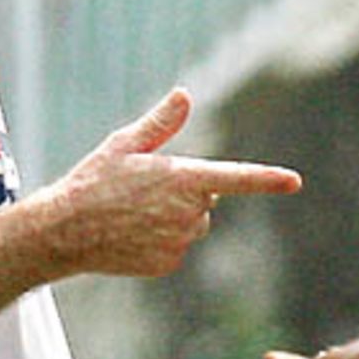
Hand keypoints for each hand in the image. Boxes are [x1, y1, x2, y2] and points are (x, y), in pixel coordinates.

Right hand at [33, 87, 300, 277]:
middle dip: (184, 194)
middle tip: (142, 191)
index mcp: (183, 179)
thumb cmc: (93, 182)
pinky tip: (131, 236)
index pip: (236, 178)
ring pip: (192, 225)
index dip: (267, 180)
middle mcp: (187, 213)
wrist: (64, 232)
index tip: (294, 181)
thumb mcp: (124, 145)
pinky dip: (160, 242)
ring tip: (133, 214)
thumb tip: (184, 95)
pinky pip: (176, 248)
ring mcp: (179, 242)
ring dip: (173, 219)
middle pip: (206, 200)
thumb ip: (160, 123)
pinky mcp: (168, 263)